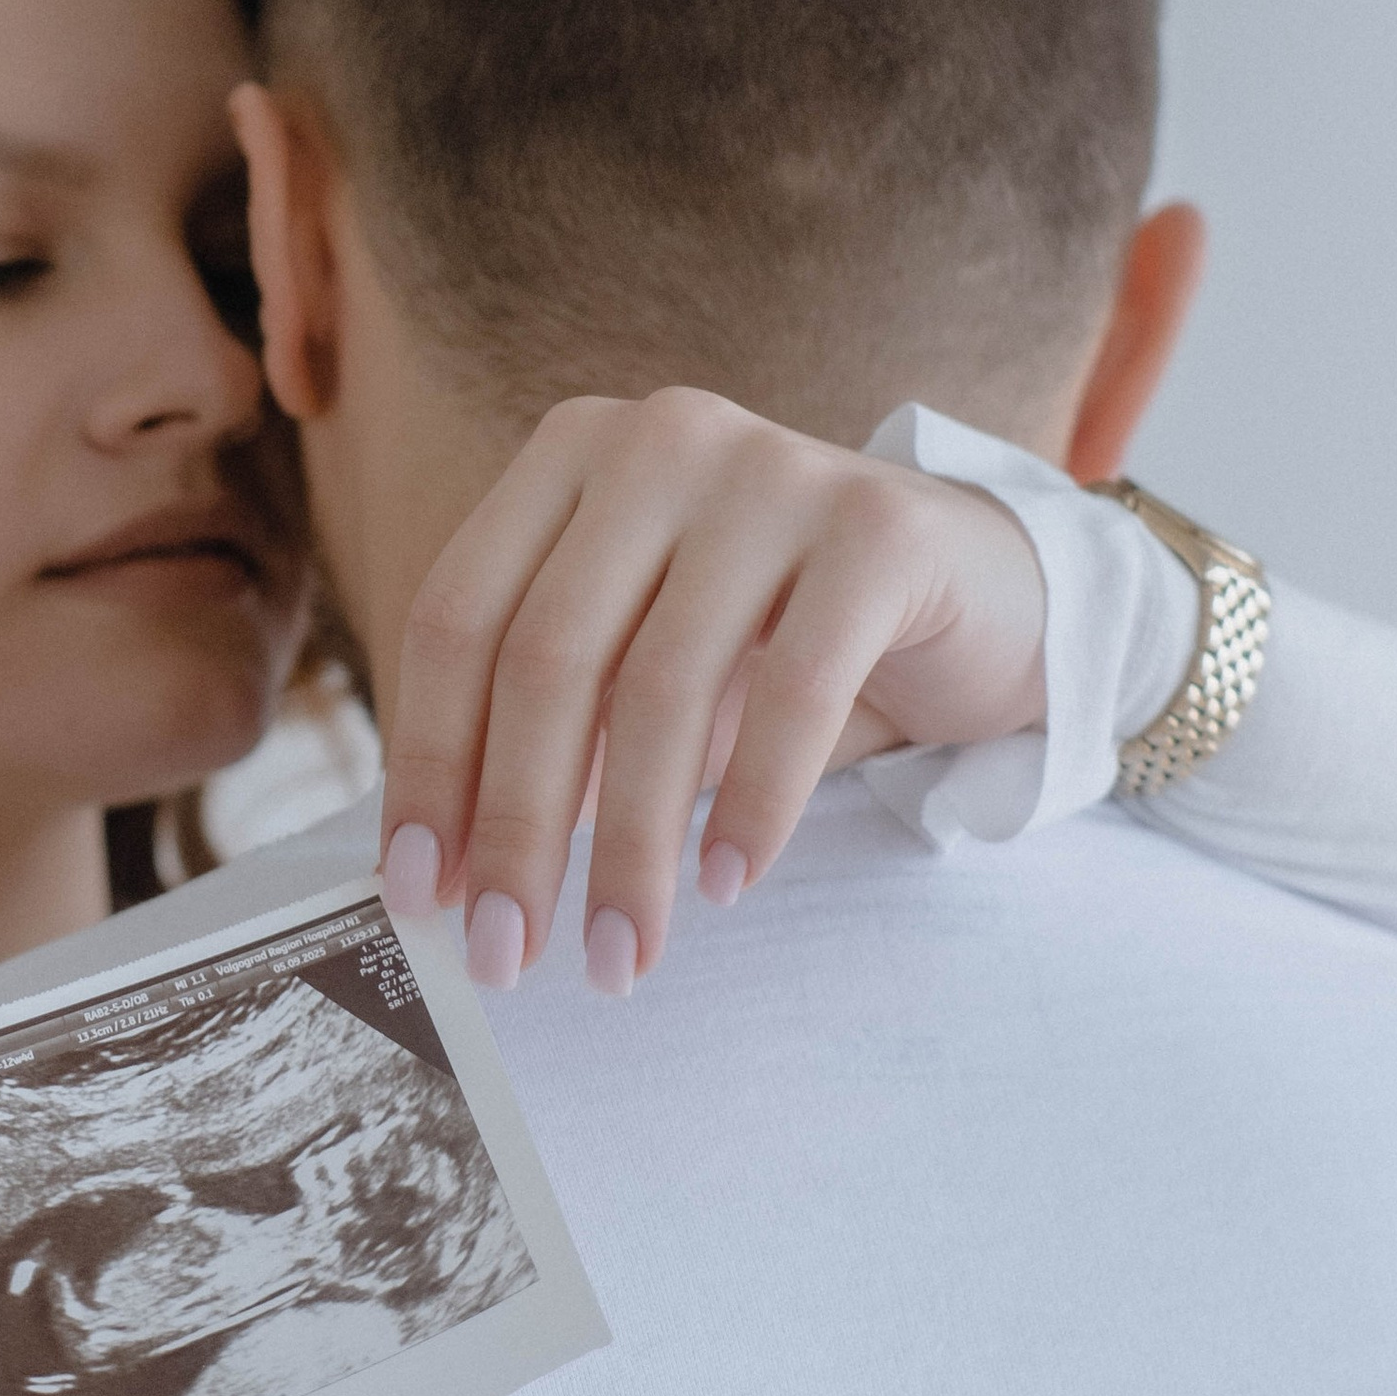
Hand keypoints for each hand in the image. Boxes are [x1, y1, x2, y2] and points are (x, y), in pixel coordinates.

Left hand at [380, 387, 1047, 987]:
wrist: (980, 591)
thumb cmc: (772, 643)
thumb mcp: (638, 671)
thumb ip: (544, 739)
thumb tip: (439, 880)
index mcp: (568, 454)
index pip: (457, 617)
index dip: (427, 762)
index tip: (416, 896)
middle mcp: (658, 439)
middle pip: (546, 656)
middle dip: (517, 827)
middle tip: (507, 957)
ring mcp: (772, 469)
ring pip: (661, 684)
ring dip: (630, 848)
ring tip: (619, 955)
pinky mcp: (879, 526)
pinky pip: (797, 688)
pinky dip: (753, 802)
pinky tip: (724, 884)